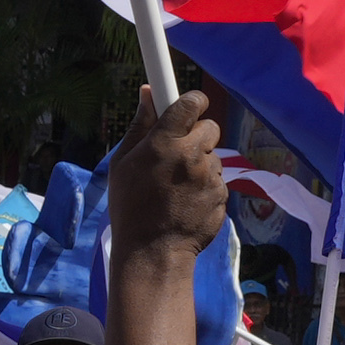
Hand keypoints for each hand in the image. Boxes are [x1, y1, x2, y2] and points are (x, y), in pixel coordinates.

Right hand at [105, 78, 230, 268]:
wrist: (152, 251)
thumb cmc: (130, 206)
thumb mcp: (122, 164)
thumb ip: (139, 126)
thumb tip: (147, 92)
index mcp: (164, 142)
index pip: (191, 102)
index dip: (192, 101)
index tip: (187, 107)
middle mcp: (191, 155)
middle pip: (209, 126)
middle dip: (197, 135)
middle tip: (178, 152)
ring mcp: (210, 176)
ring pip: (213, 156)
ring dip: (200, 164)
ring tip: (177, 186)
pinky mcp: (222, 195)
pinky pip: (217, 180)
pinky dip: (206, 186)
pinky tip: (187, 201)